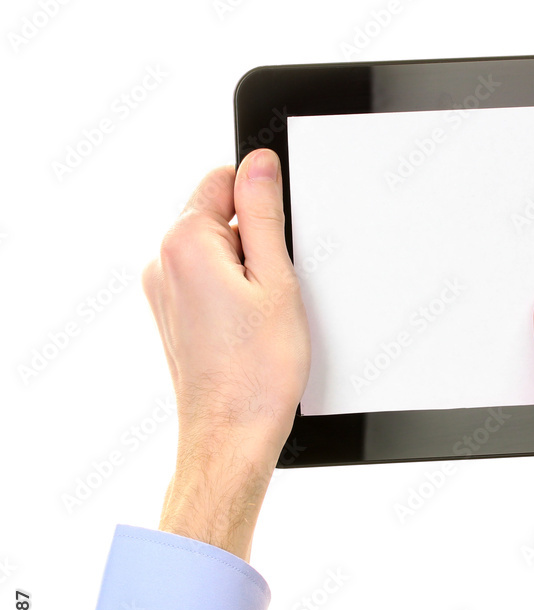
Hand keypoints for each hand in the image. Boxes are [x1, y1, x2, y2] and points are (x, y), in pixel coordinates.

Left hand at [142, 149, 309, 559]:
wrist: (232, 433)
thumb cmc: (257, 372)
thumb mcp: (277, 280)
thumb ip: (264, 212)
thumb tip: (260, 164)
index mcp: (185, 243)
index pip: (224, 180)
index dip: (262, 201)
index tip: (281, 239)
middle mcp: (163, 262)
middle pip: (219, 217)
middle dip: (255, 241)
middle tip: (276, 289)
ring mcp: (163, 291)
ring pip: (216, 252)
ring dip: (245, 271)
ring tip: (263, 316)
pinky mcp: (170, 314)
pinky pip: (206, 281)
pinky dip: (232, 294)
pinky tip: (250, 329)